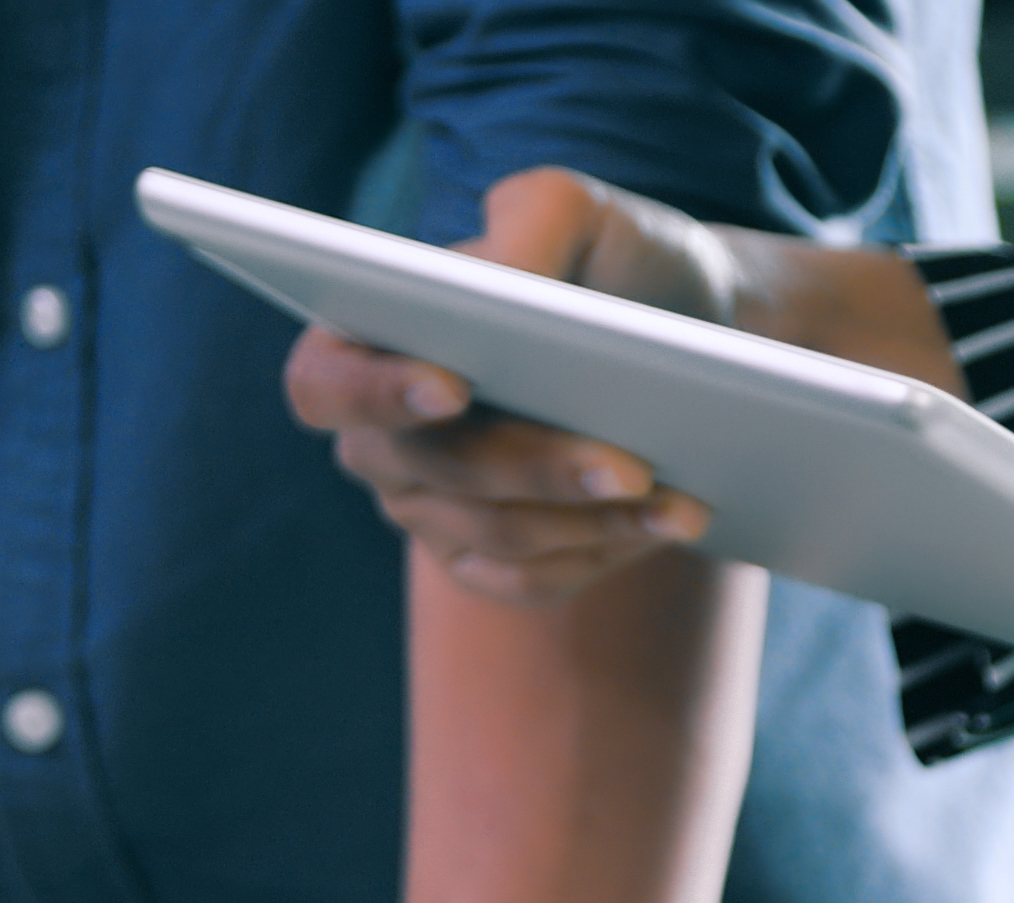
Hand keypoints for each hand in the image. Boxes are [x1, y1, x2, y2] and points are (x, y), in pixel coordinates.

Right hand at [282, 167, 735, 602]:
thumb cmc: (611, 261)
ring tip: (680, 497)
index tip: (454, 386)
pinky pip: (530, 580)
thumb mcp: (580, 210)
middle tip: (630, 464)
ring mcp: (428, 509)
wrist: (688, 333)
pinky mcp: (486, 562)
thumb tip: (500, 284)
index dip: (376, 391)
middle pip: (431, 469)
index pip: (325, 383)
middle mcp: (381, 437)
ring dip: (593, 518)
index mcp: (368, 340)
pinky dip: (603, 553)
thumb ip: (529, 220)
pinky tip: (665, 525)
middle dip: (534, 467)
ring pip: (496, 532)